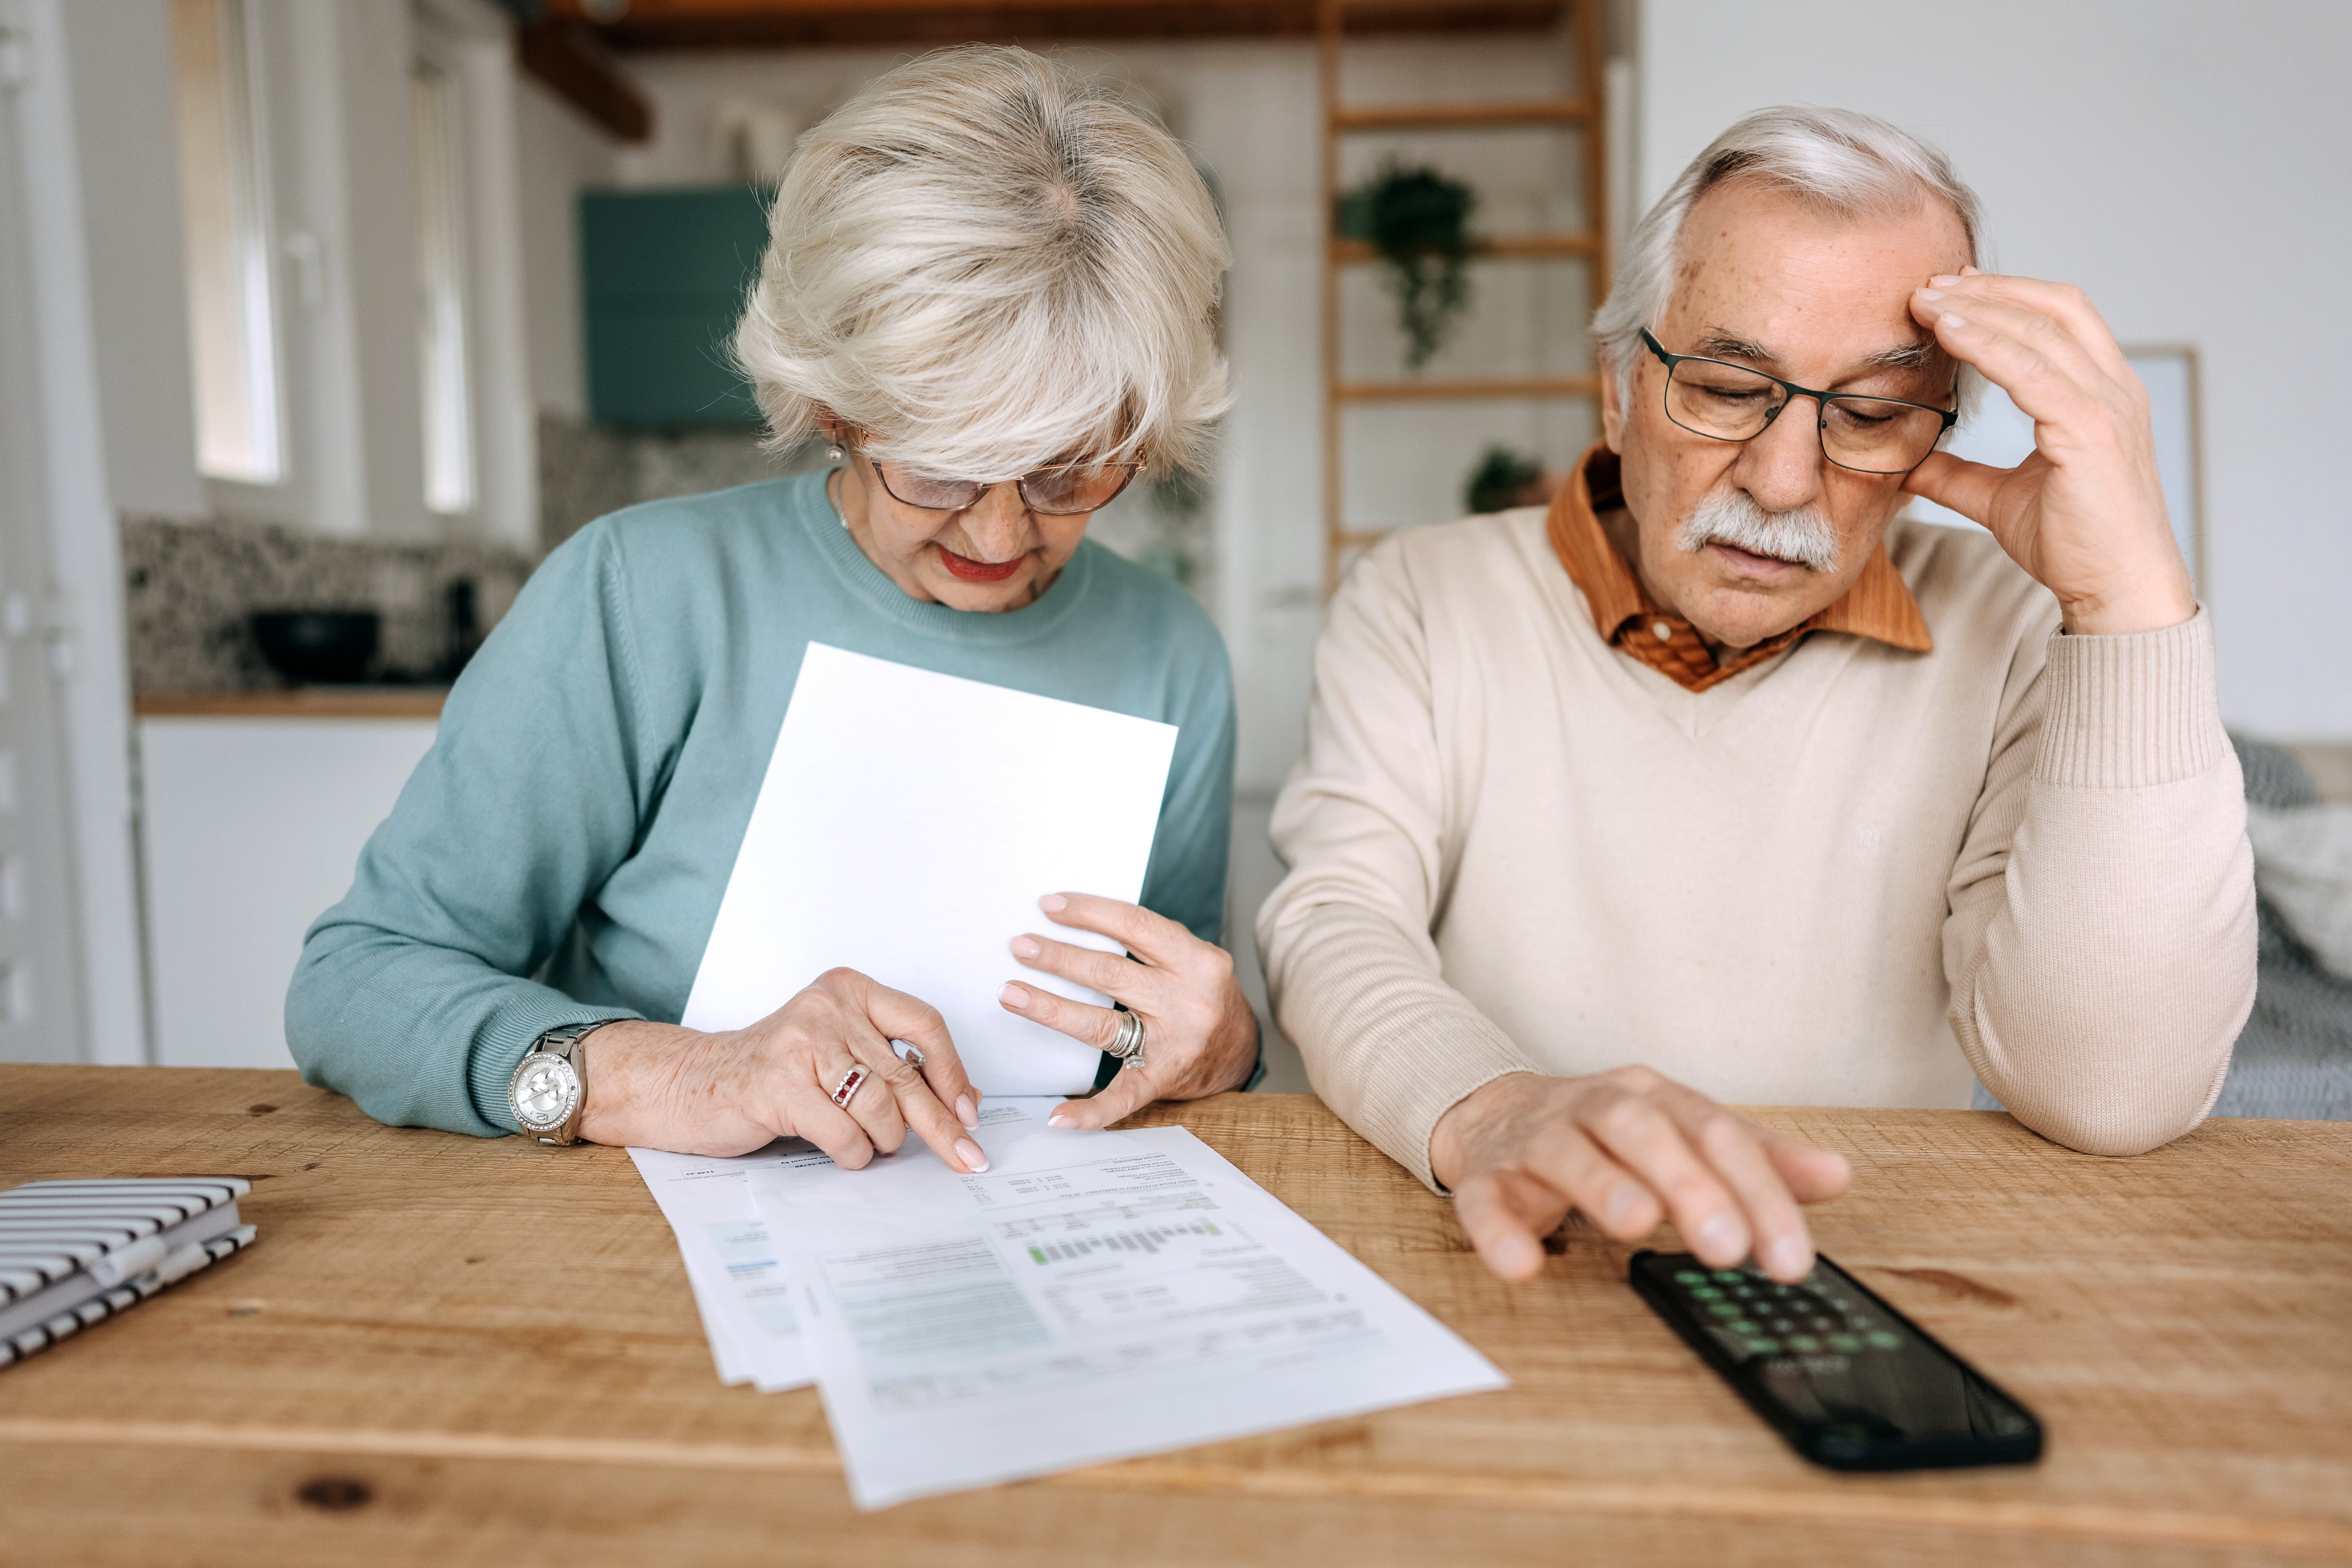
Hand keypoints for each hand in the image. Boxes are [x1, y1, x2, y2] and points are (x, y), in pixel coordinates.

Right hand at [577, 968, 989, 1171]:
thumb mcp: (840, 1054)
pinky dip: (851, 1154)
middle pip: (906, 1075)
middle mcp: (827, 1007)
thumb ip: (895, 1068)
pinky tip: (842, 1151)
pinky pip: (843, 1134)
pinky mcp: (777, 1084)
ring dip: (881, 1141)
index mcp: (849, 990)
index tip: (970, 1111)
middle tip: (967, 1158)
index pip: (924, 1024)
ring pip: (878, 1108)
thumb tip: (967, 1101)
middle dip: (941, 1126)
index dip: (953, 1072)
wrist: (692, 1083)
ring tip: (865, 1143)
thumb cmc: (776, 1073)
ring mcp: (800, 1043)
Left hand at [996, 892, 1259, 1129]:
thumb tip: (1077, 919)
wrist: (1241, 1050)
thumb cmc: (1204, 995)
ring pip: (1103, 1025)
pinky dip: (1090, 1111)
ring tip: (1012, 993)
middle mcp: (1189, 1000)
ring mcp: (1176, 1044)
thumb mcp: (1191, 958)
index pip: (1135, 925)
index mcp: (1197, 960)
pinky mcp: (1164, 1081)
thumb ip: (1148, 942)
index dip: (1088, 912)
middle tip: (1020, 946)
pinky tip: (1058, 1115)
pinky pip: (1124, 1097)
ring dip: (1051, 1008)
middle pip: (1111, 973)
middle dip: (1059, 957)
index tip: (1048, 905)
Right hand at [1429, 1067, 1852, 1283]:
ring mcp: (1536, 1140)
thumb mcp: (1685, 1137)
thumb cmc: (1607, 1135)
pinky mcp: (1487, 1177)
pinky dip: (1499, 1231)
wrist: (1497, 1114)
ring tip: (1638, 1226)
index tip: (1789, 1258)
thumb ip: (1757, 1160)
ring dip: (1603, 1185)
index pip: (1715, 1134)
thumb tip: (1837, 1175)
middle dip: (1688, 1185)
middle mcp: (1594, 1108)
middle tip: (1728, 1248)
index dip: (1758, 1193)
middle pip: (1643, 1130)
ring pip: (1566, 1151)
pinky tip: (1523, 1265)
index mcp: (1652, 1098)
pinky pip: (1485, 1200)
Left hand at [1903, 267, 2195, 635]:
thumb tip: (1908, 466)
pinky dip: (1989, 345)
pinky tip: (1951, 333)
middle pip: (2053, 308)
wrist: (2117, 589)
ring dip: (1980, 308)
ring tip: (1926, 300)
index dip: (2007, 293)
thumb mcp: (2001, 499)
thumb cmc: (2074, 544)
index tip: (1951, 289)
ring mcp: (2107, 406)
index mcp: (2101, 394)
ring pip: (2041, 331)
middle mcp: (2114, 389)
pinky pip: (2035, 372)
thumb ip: (1958, 476)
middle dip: (1988, 289)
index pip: (2059, 317)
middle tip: (1928, 284)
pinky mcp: (2091, 432)